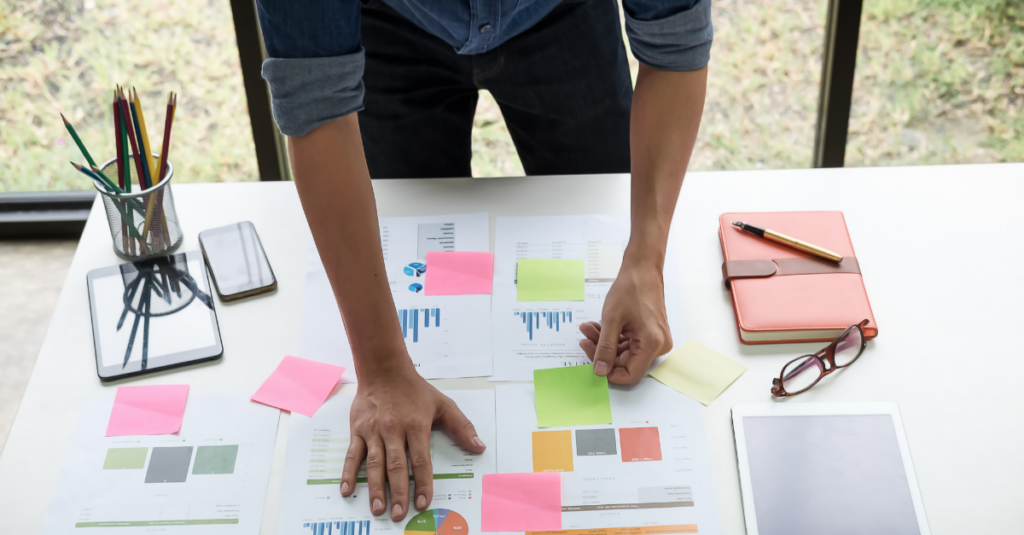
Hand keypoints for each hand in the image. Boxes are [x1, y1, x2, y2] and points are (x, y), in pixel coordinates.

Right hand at [340, 360, 485, 521]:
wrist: (384, 370)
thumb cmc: (414, 389)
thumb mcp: (443, 404)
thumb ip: (462, 427)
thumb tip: (479, 447)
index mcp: (416, 426)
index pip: (421, 460)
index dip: (422, 483)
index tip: (423, 502)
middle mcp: (393, 430)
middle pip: (396, 466)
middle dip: (398, 492)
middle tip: (399, 514)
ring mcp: (373, 431)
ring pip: (374, 463)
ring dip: (375, 488)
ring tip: (377, 508)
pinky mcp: (357, 430)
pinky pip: (352, 455)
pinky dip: (348, 473)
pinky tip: (347, 490)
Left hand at [579, 258, 672, 384]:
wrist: (643, 270)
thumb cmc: (630, 289)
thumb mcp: (611, 320)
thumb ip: (605, 348)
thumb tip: (600, 371)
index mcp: (652, 344)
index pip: (631, 375)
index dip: (610, 373)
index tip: (593, 362)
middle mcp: (658, 346)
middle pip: (626, 362)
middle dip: (602, 351)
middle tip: (585, 337)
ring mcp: (655, 340)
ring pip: (625, 352)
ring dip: (604, 343)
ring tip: (588, 327)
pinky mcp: (650, 334)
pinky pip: (629, 343)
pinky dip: (613, 337)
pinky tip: (598, 326)